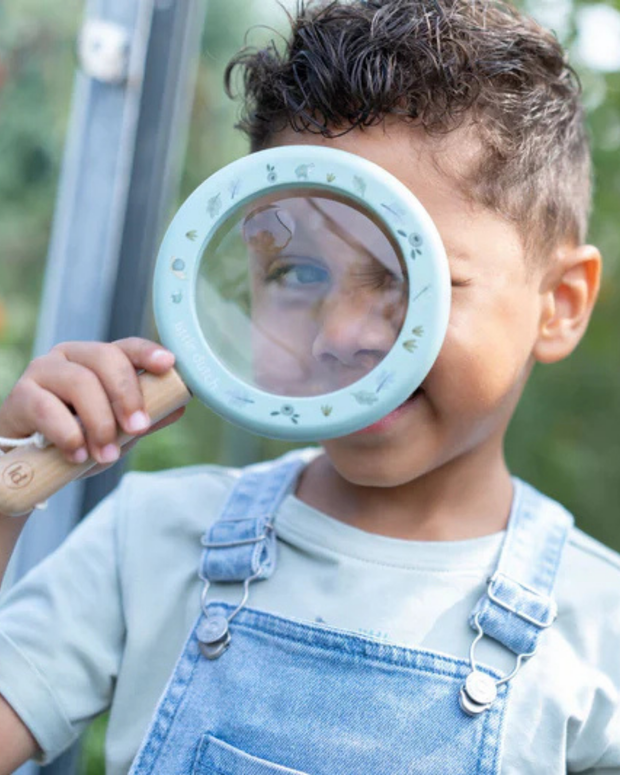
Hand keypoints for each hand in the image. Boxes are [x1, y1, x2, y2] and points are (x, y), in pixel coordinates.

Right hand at [0, 338, 183, 469]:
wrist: (24, 463)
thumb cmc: (74, 438)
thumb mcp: (115, 431)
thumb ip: (143, 418)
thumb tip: (180, 405)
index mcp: (96, 360)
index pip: (126, 347)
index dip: (148, 352)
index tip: (168, 364)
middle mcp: (69, 357)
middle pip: (105, 358)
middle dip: (127, 395)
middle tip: (138, 429)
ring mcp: (42, 373)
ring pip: (80, 382)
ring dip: (100, 422)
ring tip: (105, 453)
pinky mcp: (19, 396)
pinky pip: (48, 408)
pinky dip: (68, 434)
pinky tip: (77, 454)